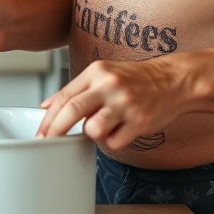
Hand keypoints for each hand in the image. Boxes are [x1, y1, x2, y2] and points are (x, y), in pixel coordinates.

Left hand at [36, 58, 186, 150]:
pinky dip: (112, 141)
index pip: (65, 95)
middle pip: (73, 110)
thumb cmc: (135, 79)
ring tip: (103, 125)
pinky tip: (120, 130)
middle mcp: (110, 85)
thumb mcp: (103, 73)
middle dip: (55, 130)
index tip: (40, 131)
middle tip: (46, 141)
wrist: (173, 80)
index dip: (49, 116)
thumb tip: (46, 105)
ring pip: (93, 130)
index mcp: (97, 71)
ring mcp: (125, 104)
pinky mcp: (140, 122)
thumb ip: (76, 89)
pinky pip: (114, 142)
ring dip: (92, 133)